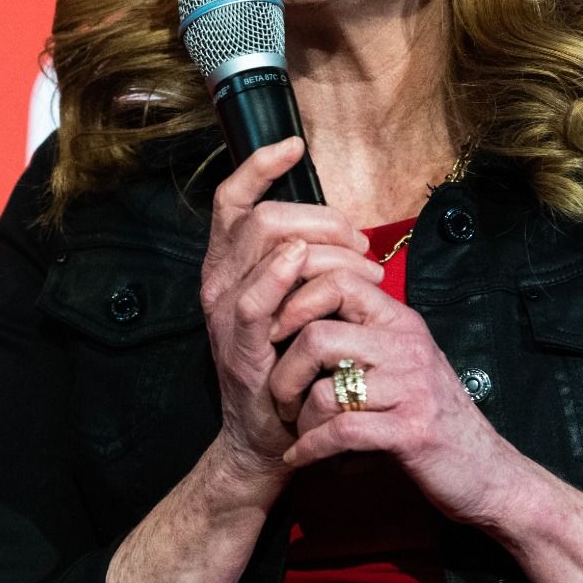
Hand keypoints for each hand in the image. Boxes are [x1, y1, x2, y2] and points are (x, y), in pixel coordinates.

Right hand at [201, 137, 382, 478]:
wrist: (266, 437)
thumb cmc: (287, 364)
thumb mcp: (290, 303)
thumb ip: (302, 263)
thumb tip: (340, 229)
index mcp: (228, 266)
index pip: (233, 199)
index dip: (259, 165)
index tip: (294, 145)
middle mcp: (219, 282)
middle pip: (264, 216)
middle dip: (321, 218)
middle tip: (362, 245)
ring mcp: (225, 314)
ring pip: (263, 245)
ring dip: (323, 245)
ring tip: (363, 269)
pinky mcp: (240, 347)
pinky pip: (255, 298)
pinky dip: (280, 273)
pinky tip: (307, 262)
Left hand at [265, 268, 523, 526]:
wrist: (487, 470)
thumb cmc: (434, 415)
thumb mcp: (405, 360)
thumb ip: (366, 333)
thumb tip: (304, 306)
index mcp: (401, 322)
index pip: (339, 282)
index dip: (295, 303)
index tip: (277, 335)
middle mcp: (407, 346)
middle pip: (318, 336)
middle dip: (285, 372)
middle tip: (280, 397)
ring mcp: (411, 388)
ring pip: (325, 389)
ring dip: (299, 417)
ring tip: (296, 430)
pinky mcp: (410, 432)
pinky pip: (341, 432)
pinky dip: (310, 448)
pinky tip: (299, 456)